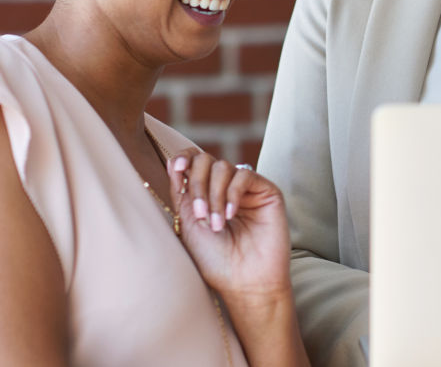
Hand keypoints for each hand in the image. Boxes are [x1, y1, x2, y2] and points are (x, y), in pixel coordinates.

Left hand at [166, 150, 290, 299]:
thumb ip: (182, 192)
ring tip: (216, 224)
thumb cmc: (214, 260)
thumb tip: (174, 163)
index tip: (175, 170)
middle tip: (199, 213)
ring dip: (214, 194)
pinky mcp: (267, 191)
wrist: (242, 281)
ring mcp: (247, 189)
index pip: (194, 161)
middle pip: (206, 159)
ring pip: (223, 167)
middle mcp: (225, 188)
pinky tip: (230, 215)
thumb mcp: (189, 222)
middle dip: (197, 183)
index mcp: (205, 193)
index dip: (183, 158)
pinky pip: (244, 175)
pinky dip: (232, 193)